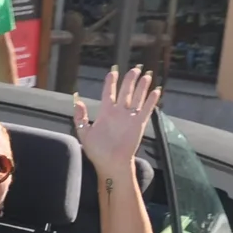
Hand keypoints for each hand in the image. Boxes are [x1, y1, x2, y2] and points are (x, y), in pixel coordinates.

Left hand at [72, 65, 160, 185]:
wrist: (110, 163)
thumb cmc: (97, 151)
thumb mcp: (84, 133)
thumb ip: (81, 117)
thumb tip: (76, 101)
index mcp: (105, 113)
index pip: (108, 93)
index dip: (111, 82)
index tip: (113, 72)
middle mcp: (118, 113)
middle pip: (125, 92)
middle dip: (129, 80)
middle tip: (134, 69)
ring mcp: (129, 118)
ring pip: (137, 98)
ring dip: (141, 87)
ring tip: (146, 75)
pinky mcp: (139, 124)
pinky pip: (146, 110)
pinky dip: (151, 101)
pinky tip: (155, 91)